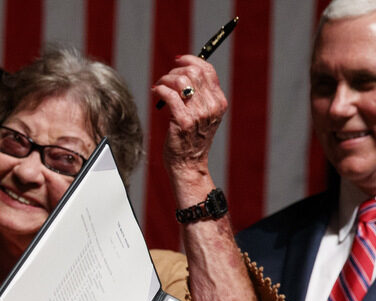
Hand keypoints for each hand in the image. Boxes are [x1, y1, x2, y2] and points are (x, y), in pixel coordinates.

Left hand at [154, 55, 227, 184]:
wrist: (188, 165)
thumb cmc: (192, 140)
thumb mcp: (204, 115)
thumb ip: (200, 95)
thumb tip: (185, 71)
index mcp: (219, 102)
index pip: (208, 70)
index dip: (191, 60)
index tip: (178, 60)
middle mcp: (211, 106)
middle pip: (194, 72)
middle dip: (175, 70)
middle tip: (165, 78)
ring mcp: (198, 114)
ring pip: (181, 80)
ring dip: (166, 79)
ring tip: (159, 86)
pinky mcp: (183, 122)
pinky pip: (170, 95)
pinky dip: (160, 89)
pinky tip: (156, 92)